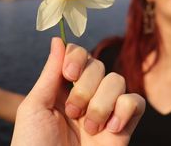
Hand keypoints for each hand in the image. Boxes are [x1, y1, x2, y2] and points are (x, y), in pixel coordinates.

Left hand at [11, 37, 144, 145]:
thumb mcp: (35, 107)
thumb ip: (50, 73)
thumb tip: (57, 40)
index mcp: (62, 88)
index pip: (79, 55)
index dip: (78, 57)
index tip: (69, 72)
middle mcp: (86, 95)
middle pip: (99, 65)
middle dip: (85, 88)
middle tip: (72, 113)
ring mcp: (106, 110)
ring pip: (118, 80)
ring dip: (102, 104)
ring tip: (89, 128)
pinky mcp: (124, 126)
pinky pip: (135, 102)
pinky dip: (125, 111)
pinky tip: (111, 130)